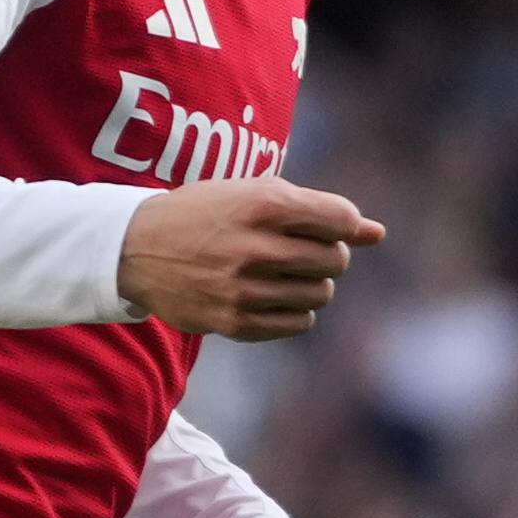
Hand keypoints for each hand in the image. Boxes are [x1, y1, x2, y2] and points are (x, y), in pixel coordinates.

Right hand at [117, 177, 384, 340]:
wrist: (138, 248)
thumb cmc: (208, 212)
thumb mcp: (256, 194)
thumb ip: (319, 210)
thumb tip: (379, 234)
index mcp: (261, 204)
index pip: (341, 219)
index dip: (344, 223)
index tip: (327, 225)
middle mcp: (254, 247)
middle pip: (335, 260)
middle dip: (329, 254)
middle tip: (302, 248)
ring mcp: (243, 289)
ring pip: (321, 295)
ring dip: (313, 283)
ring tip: (284, 271)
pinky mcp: (234, 322)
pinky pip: (299, 324)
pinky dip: (296, 311)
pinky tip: (273, 295)